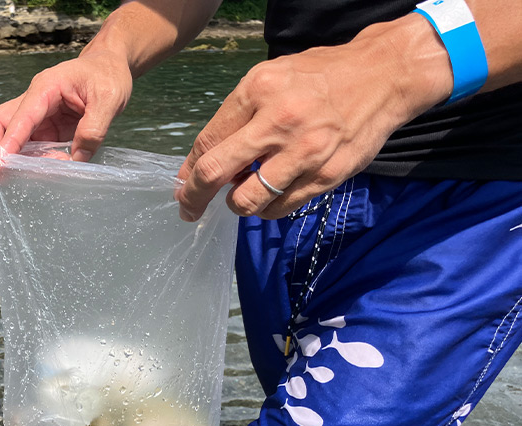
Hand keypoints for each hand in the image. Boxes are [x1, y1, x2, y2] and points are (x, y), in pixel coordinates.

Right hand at [0, 50, 132, 167]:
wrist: (111, 67)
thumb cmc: (108, 75)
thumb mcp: (109, 99)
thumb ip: (94, 129)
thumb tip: (77, 159)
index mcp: (46, 88)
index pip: (20, 117)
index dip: (8, 142)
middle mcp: (34, 101)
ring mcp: (37, 117)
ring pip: (10, 139)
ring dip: (17, 160)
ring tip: (38, 176)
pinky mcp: (45, 130)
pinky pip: (29, 148)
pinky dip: (32, 163)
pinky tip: (48, 173)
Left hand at [176, 15, 452, 221]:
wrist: (383, 76)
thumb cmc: (319, 79)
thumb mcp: (271, 80)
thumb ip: (237, 118)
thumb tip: (202, 163)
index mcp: (259, 90)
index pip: (208, 142)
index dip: (189, 171)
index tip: (183, 186)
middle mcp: (278, 121)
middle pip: (216, 173)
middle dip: (194, 197)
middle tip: (189, 209)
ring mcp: (304, 152)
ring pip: (247, 201)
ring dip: (237, 204)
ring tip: (243, 194)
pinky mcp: (326, 175)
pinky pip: (281, 208)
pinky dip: (267, 209)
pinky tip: (271, 195)